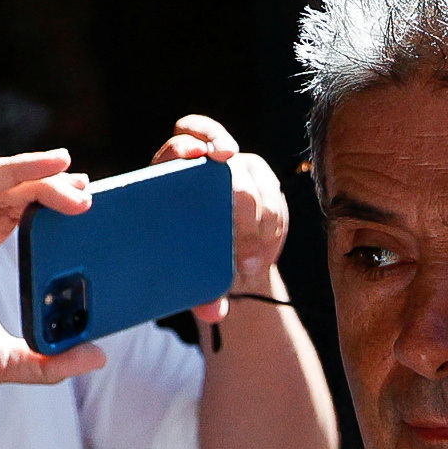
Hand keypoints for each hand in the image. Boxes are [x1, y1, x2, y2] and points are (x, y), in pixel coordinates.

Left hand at [155, 114, 290, 327]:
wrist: (221, 264)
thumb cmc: (191, 265)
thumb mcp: (190, 279)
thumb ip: (201, 296)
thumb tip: (215, 312)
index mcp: (172, 175)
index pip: (185, 137)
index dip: (197, 139)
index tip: (201, 156)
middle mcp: (206, 166)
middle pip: (226, 154)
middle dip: (239, 192)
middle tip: (243, 226)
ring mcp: (238, 171)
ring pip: (256, 176)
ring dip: (261, 217)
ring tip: (255, 257)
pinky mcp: (262, 184)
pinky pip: (275, 195)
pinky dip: (274, 223)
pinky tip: (267, 250)